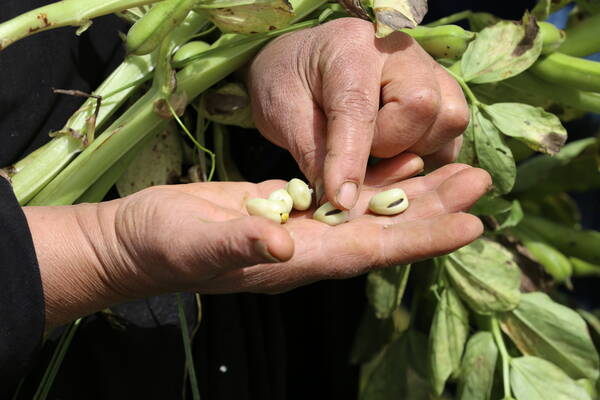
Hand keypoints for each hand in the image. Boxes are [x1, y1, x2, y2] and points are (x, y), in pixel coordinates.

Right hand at [24, 161, 489, 326]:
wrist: (140, 239)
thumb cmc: (163, 246)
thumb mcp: (194, 243)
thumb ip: (238, 243)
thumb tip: (281, 242)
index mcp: (296, 261)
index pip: (370, 250)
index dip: (420, 240)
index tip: (469, 225)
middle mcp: (308, 247)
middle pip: (383, 229)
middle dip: (433, 210)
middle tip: (480, 183)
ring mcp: (300, 227)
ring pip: (369, 210)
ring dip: (414, 193)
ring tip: (456, 171)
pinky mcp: (287, 206)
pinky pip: (343, 194)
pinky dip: (373, 179)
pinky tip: (398, 165)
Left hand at [248, 18, 468, 209]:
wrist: (304, 58)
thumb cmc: (288, 80)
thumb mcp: (282, 112)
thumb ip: (312, 152)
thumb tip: (339, 202)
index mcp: (349, 48)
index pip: (359, 109)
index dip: (350, 160)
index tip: (341, 200)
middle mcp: (399, 51)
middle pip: (422, 107)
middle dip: (390, 145)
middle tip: (358, 152)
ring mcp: (428, 67)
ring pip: (448, 120)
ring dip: (413, 150)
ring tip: (376, 150)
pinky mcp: (443, 90)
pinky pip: (452, 133)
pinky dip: (428, 152)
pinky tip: (396, 152)